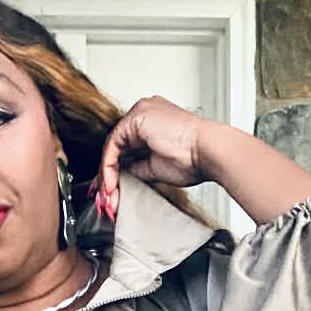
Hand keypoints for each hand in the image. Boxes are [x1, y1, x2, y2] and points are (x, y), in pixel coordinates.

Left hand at [92, 98, 213, 217]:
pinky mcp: (136, 118)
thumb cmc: (192, 159)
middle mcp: (144, 114)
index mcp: (153, 122)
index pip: (125, 146)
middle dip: (107, 174)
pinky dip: (109, 166)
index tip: (110, 190)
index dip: (115, 170)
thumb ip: (138, 167)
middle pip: (116, 146)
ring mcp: (140, 113)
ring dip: (107, 174)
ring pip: (112, 146)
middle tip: (104, 198)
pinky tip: (110, 184)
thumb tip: (123, 175)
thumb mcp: (156, 167)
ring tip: (108, 196)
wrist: (206, 152)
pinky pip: (113, 144)